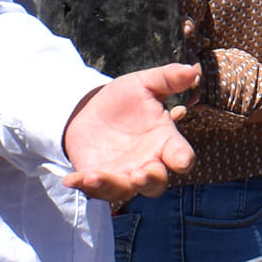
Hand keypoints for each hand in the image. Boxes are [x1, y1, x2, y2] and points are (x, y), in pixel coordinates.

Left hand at [61, 64, 198, 202]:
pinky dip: (83, 185)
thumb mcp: (143, 84)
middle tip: (140, 175)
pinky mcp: (99, 179)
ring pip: (124, 190)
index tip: (181, 161)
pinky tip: (70, 179)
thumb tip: (191, 71)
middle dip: (150, 181)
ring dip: (111, 185)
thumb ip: (167, 78)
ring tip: (94, 176)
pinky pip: (94, 189)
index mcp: (164, 142)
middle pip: (156, 183)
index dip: (183, 160)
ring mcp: (123, 174)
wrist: (90, 110)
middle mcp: (148, 163)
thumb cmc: (124, 100)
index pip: (181, 156)